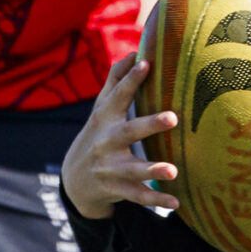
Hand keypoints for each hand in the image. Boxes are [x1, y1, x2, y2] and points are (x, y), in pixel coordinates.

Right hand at [60, 57, 181, 215]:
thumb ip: (117, 79)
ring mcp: (110, 168)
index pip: (118, 95)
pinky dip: (156, 200)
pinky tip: (176, 201)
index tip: (146, 63)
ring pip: (133, 170)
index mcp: (105, 118)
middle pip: (128, 132)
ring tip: (173, 170)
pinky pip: (138, 196)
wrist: (74, 179)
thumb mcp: (102, 108)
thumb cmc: (98, 133)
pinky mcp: (117, 189)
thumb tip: (136, 50)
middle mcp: (106, 142)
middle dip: (149, 125)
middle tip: (173, 117)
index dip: (131, 79)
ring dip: (153, 170)